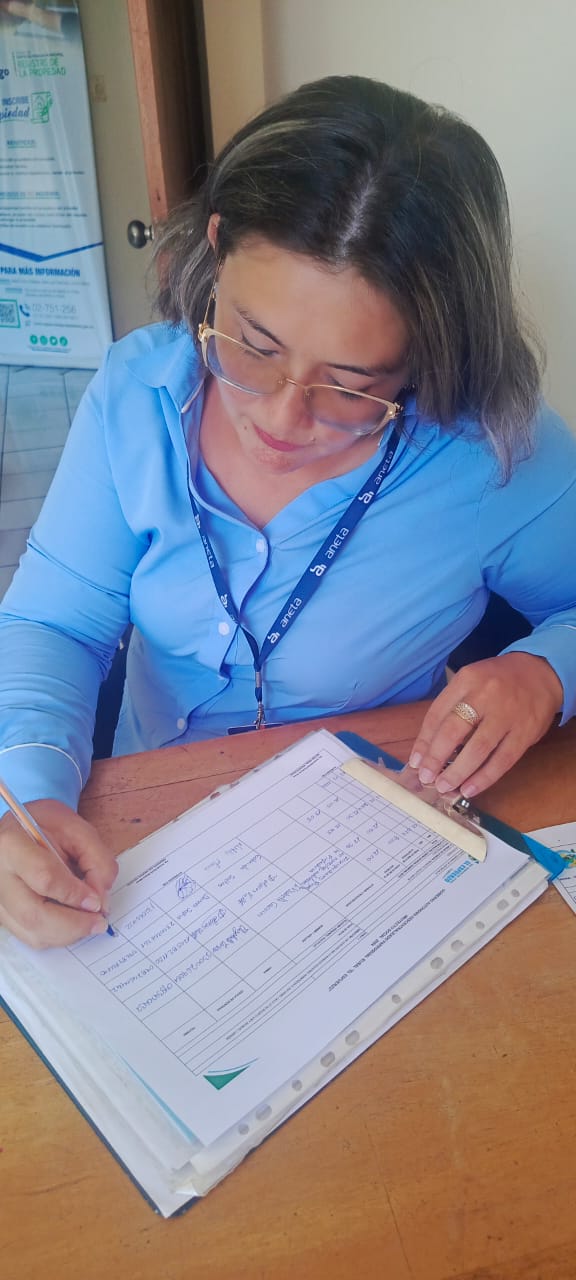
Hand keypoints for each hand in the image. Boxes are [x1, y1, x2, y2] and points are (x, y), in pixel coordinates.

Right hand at [0, 799, 117, 947]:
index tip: (97, 901)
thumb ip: (96, 860)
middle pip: (34, 915)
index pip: (44, 878)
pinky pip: (29, 936)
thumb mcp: (77, 828)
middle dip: (73, 925)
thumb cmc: (48, 826)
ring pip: (31, 932)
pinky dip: (56, 936)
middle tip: (99, 922)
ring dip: (67, 935)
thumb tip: (101, 901)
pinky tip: (71, 923)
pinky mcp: (3, 914)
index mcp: (12, 844)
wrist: (21, 829)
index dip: (75, 894)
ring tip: (88, 923)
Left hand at [409, 652, 562, 797]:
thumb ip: (451, 707)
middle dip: (436, 758)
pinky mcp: (525, 732)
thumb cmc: (497, 682)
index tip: (416, 762)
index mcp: (467, 680)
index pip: (437, 714)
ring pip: (478, 749)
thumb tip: (429, 748)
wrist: (541, 673)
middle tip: (427, 778)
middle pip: (454, 731)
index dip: (424, 742)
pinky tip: (470, 789)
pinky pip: (502, 759)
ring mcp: (507, 714)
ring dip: (458, 772)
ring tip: (444, 787)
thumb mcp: (471, 681)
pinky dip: (484, 777)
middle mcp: (485, 695)